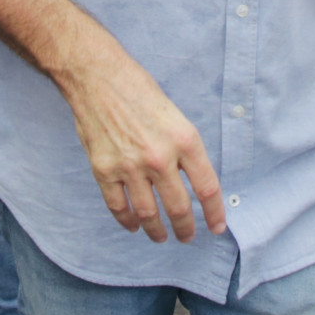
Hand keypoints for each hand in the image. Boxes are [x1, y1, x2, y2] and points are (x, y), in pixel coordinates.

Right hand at [66, 41, 226, 242]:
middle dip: (186, 228)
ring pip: (148, 214)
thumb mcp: (175, 115)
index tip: (217, 227)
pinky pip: (118, 207)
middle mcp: (160, 157)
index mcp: (184, 139)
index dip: (215, 212)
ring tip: (162, 237)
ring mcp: (130, 166)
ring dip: (157, 231)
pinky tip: (133, 226)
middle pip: (179, 207)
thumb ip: (184, 148)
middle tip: (188, 236)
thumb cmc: (139, 90)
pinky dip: (127, 221)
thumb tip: (194, 181)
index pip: (207, 187)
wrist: (98, 77)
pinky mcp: (104, 170)